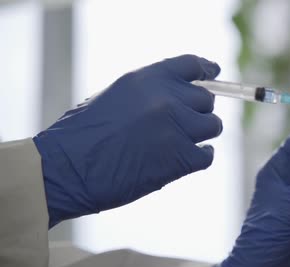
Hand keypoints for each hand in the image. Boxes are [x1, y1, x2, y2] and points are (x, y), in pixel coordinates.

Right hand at [34, 55, 221, 226]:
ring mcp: (176, 128)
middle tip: (184, 123)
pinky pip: (207, 155)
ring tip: (183, 142)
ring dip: (202, 134)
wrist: (67, 169)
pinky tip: (189, 159)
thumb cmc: (82, 135)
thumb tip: (182, 96)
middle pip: (206, 99)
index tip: (213, 75)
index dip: (206, 71)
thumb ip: (150, 91)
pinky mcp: (180, 159)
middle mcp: (167, 98)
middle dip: (198, 110)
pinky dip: (201, 157)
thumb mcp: (117, 96)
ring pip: (213, 125)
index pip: (192, 66)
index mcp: (148, 78)